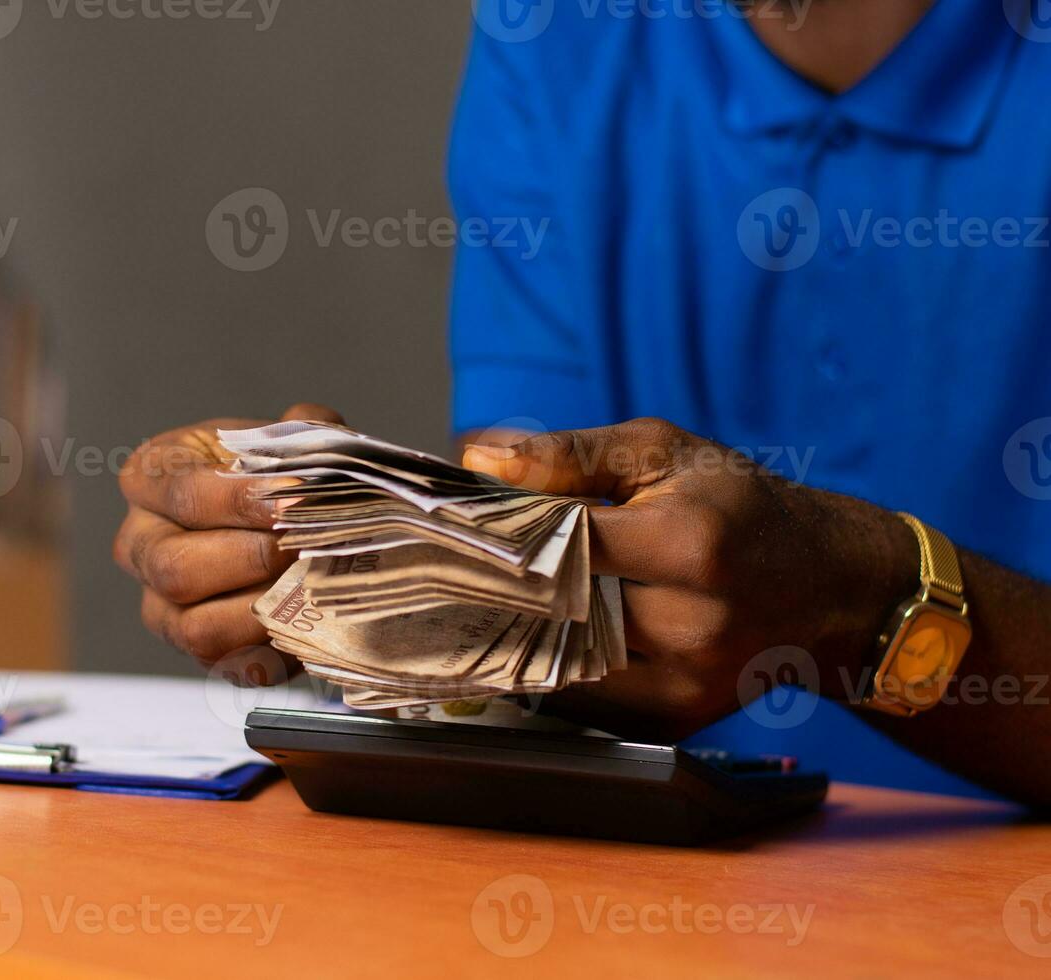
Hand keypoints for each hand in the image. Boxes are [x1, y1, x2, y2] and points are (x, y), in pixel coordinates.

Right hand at [114, 404, 344, 680]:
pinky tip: (302, 631)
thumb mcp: (287, 440)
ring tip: (307, 587)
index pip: (182, 494)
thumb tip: (313, 429)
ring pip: (191, 626)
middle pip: (174, 567)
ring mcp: (159, 604)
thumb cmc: (276, 477)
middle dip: (249, 559)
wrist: (291, 526)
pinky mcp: (194, 649)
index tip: (294, 500)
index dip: (240, 500)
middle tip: (303, 547)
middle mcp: (139, 543)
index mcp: (150, 478)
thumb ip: (304, 431)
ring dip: (259, 610)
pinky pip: (221, 665)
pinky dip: (266, 654)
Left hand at [464, 418, 919, 740]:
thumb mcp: (664, 453)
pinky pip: (581, 700)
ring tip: (476, 600)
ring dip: (514, 632)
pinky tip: (530, 638)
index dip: (495, 535)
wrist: (827, 587)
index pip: (559, 543)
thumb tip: (477, 461)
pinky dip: (550, 669)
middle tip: (439, 569)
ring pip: (558, 661)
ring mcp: (686, 682)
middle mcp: (691, 622)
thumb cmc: (736, 505)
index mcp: (688, 543)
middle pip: (552, 610)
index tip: (443, 528)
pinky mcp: (678, 721)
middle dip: (494, 586)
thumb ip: (569, 455)